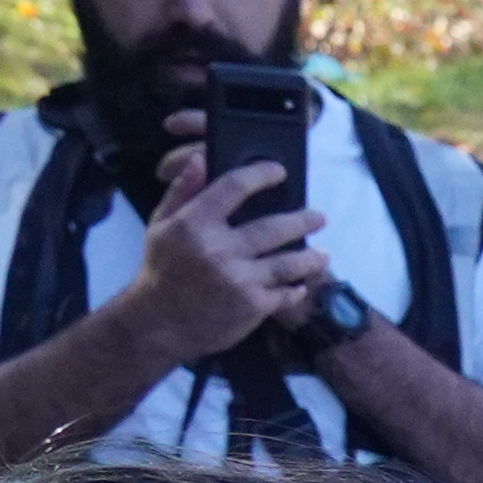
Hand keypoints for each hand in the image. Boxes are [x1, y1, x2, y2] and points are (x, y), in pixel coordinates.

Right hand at [125, 139, 330, 368]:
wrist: (159, 323)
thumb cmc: (161, 269)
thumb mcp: (161, 225)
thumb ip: (183, 191)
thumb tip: (201, 159)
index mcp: (195, 223)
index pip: (234, 187)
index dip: (260, 175)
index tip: (278, 171)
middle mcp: (219, 248)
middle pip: (272, 227)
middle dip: (302, 220)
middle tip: (319, 216)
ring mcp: (239, 278)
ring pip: (287, 263)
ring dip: (310, 258)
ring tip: (323, 254)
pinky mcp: (252, 305)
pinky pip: (284, 294)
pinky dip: (295, 289)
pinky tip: (302, 285)